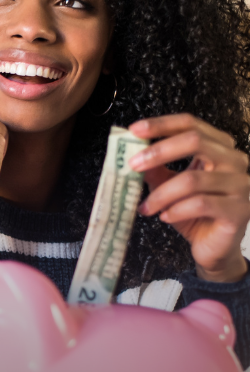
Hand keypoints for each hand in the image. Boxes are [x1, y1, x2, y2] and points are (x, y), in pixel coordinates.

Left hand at [129, 114, 249, 282]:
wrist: (213, 247)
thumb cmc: (193, 214)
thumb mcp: (169, 187)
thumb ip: (155, 170)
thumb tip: (133, 155)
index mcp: (219, 149)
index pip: (192, 124)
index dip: (162, 124)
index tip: (135, 130)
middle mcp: (235, 161)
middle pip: (195, 141)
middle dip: (158, 151)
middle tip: (133, 165)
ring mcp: (241, 185)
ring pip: (192, 179)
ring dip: (161, 194)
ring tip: (145, 207)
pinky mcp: (240, 210)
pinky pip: (201, 204)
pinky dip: (176, 210)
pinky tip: (165, 216)